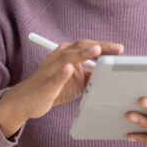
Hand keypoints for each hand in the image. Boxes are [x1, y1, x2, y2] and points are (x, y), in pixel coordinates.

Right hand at [0, 39, 123, 136]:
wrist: (27, 101)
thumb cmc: (53, 89)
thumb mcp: (76, 82)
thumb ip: (90, 75)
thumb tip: (109, 74)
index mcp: (67, 54)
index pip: (88, 46)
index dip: (105, 47)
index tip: (120, 50)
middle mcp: (59, 57)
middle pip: (81, 46)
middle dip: (100, 47)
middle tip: (118, 49)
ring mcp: (52, 68)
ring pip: (68, 57)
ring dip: (82, 53)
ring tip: (97, 50)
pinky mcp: (46, 82)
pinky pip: (55, 76)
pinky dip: (62, 72)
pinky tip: (69, 69)